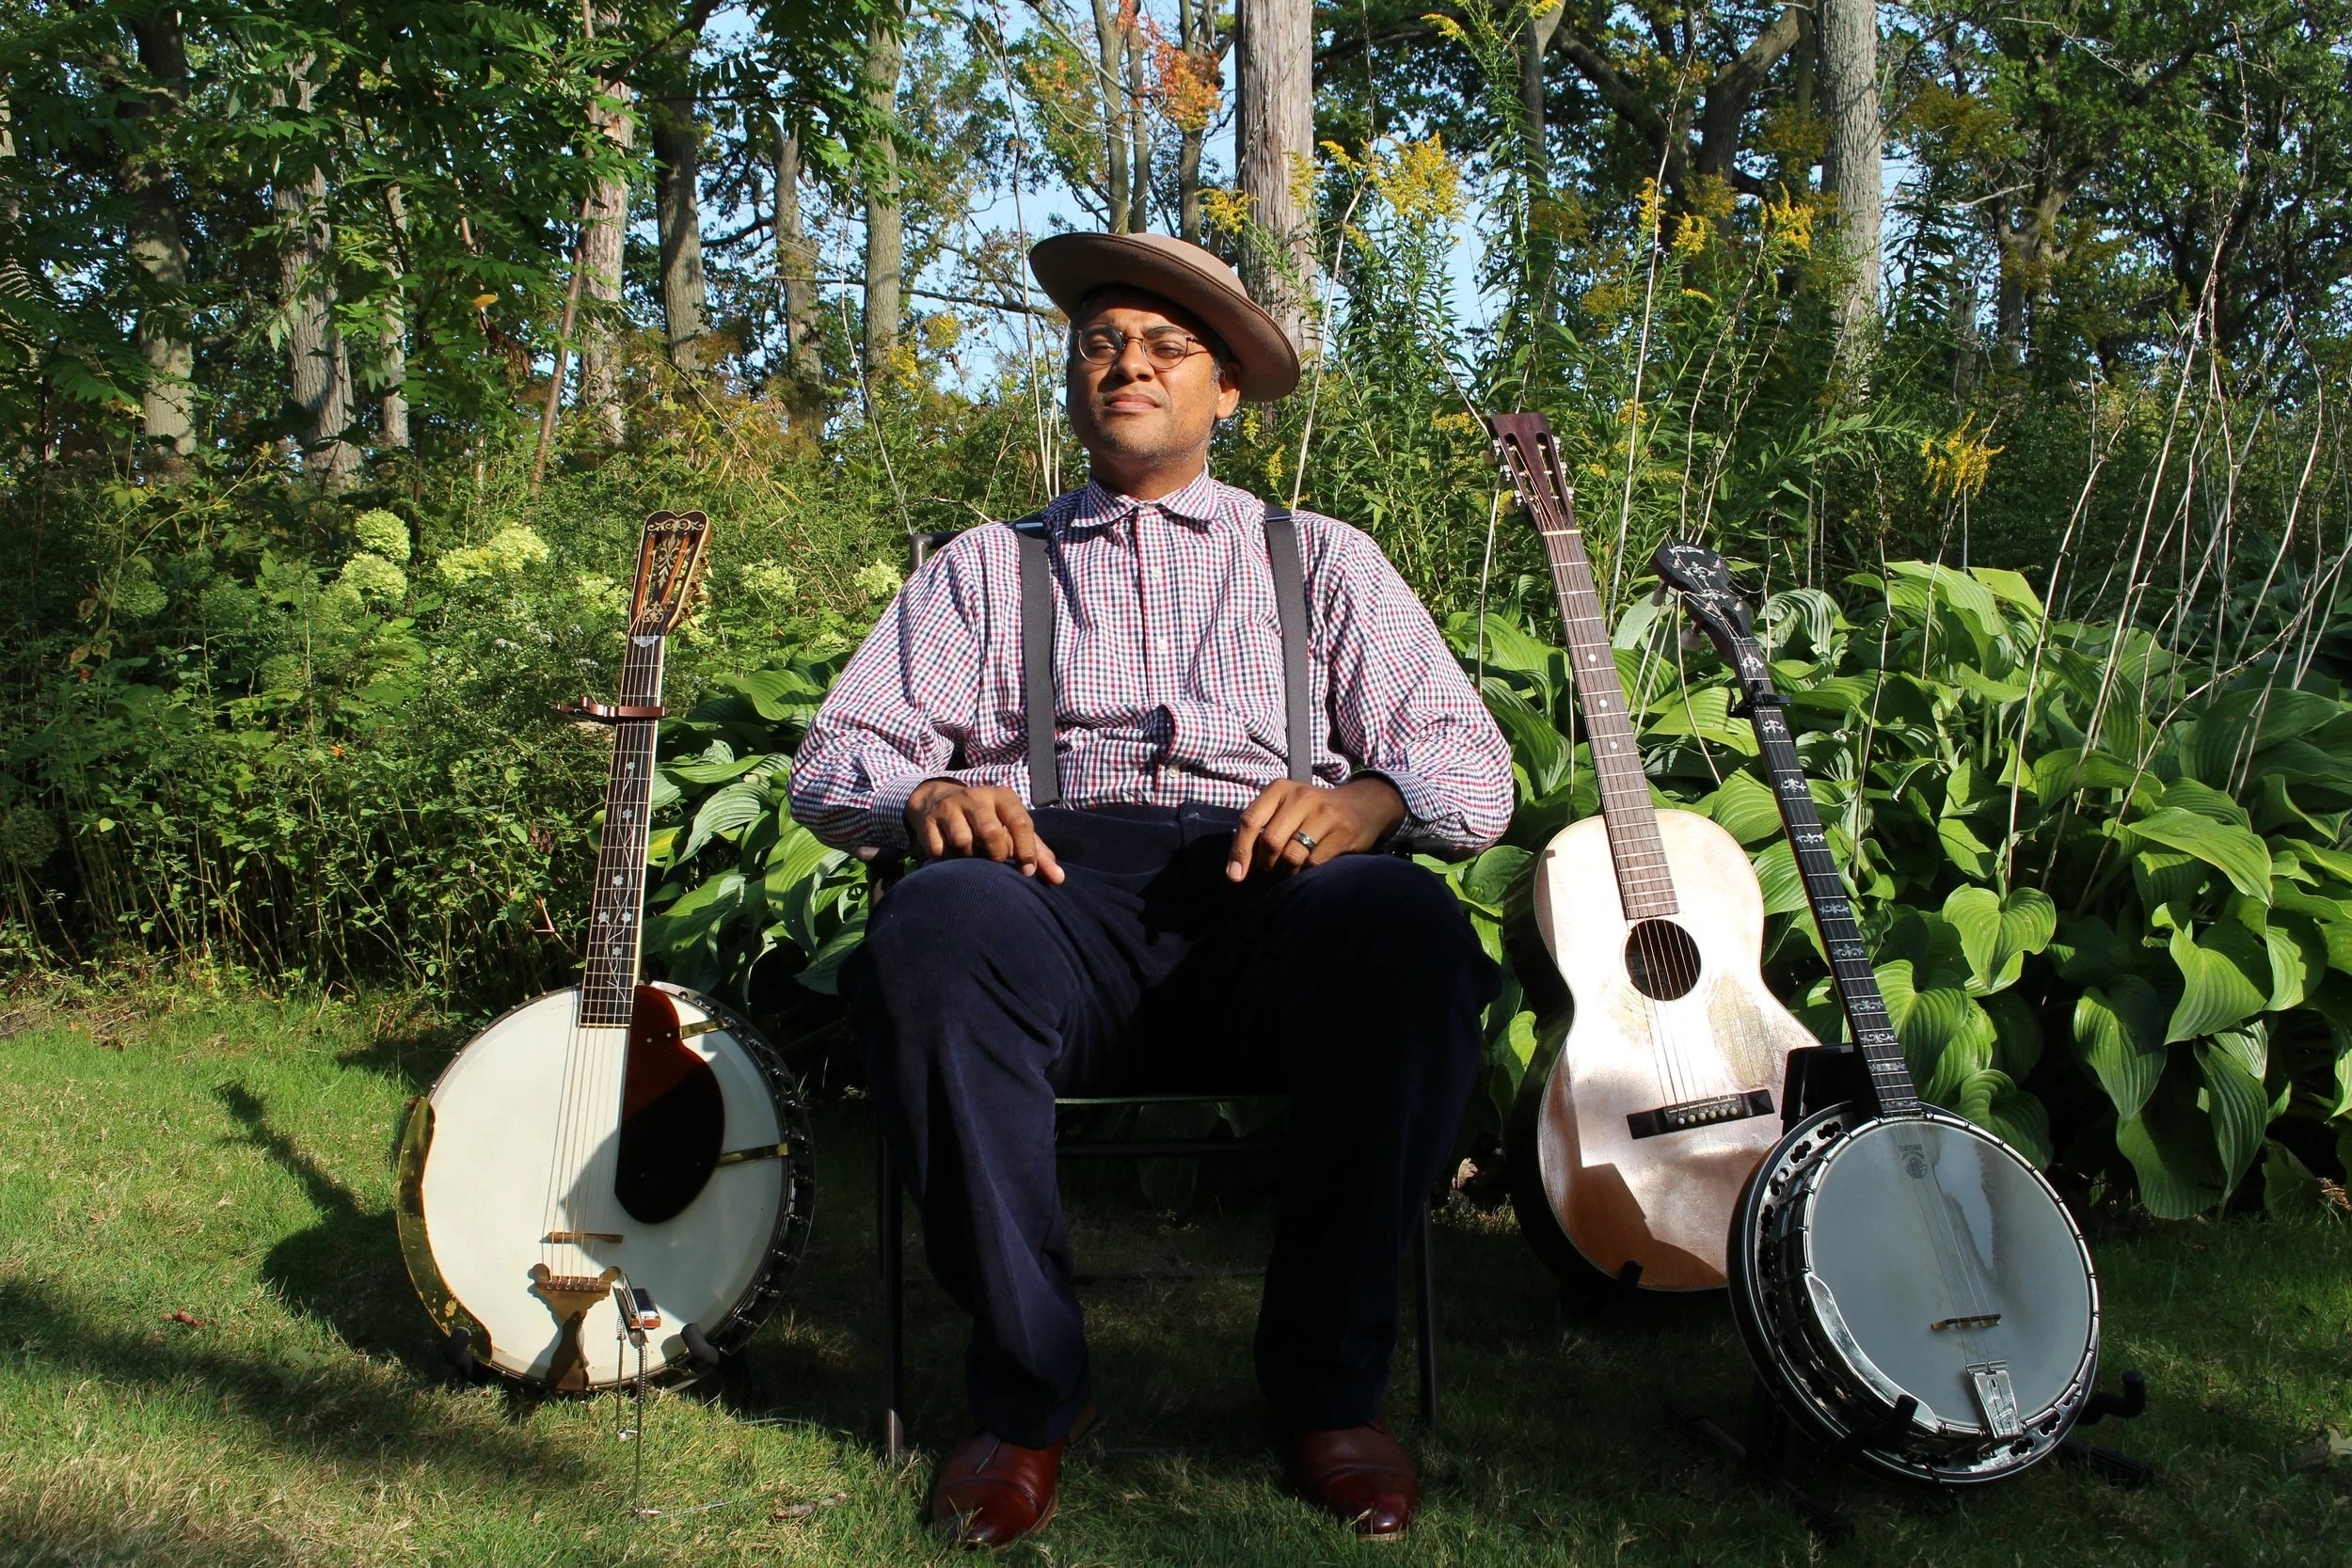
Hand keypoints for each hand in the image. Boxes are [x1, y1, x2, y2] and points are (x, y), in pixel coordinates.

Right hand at [904, 780, 1064, 883]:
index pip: (1020, 822)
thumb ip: (1037, 852)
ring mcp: (950, 806)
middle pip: (990, 832)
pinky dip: (947, 858)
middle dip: (995, 854)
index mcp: (1003, 796)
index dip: (1026, 850)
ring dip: (969, 855)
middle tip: (994, 860)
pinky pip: (939, 848)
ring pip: (963, 840)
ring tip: (971, 853)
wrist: (938, 800)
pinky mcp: (928, 820)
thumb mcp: (1012, 828)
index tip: (1028, 871)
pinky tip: (950, 853)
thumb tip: (1059, 879)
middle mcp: (976, 796)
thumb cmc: (987, 820)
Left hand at [1226, 777, 1405, 881]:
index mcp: (1279, 789)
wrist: (1363, 805)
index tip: (1234, 876)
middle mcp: (1301, 796)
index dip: (1239, 851)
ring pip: (1292, 855)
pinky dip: (1307, 871)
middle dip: (1266, 863)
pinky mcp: (1343, 831)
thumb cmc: (1313, 812)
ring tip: (1291, 868)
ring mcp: (1324, 813)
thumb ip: (1261, 829)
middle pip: (1270, 841)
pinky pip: (1314, 863)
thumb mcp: (1285, 808)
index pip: (1250, 820)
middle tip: (1271, 868)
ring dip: (1287, 870)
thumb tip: (1237, 868)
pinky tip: (1311, 865)